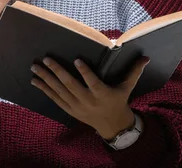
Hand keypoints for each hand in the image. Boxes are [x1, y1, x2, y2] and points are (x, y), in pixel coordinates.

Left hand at [31, 57, 149, 138]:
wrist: (111, 124)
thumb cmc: (119, 100)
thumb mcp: (127, 87)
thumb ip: (134, 71)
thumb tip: (146, 57)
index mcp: (102, 94)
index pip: (92, 82)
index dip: (84, 71)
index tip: (76, 60)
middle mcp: (87, 101)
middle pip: (70, 85)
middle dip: (56, 71)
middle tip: (46, 59)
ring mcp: (76, 106)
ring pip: (59, 91)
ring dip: (46, 78)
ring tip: (35, 67)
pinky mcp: (69, 109)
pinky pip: (54, 99)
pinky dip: (44, 90)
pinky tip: (35, 81)